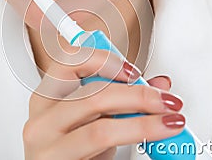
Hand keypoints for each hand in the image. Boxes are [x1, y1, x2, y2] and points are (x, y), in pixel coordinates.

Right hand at [23, 49, 183, 159]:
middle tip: (165, 101)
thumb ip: (121, 101)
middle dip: (138, 96)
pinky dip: (135, 141)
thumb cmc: (73, 152)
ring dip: (144, 124)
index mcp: (46, 99)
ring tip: (169, 123)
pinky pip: (103, 153)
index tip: (134, 73)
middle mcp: (41, 121)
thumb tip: (159, 85)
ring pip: (101, 130)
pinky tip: (154, 142)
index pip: (69, 62)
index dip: (104, 61)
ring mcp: (48, 148)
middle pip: (93, 96)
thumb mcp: (93, 122)